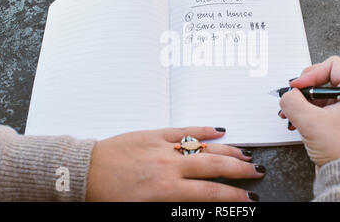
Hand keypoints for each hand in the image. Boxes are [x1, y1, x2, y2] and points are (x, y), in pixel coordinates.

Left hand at [86, 127, 263, 200]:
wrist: (84, 173)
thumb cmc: (108, 195)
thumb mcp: (144, 208)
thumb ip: (175, 203)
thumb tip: (199, 202)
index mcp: (165, 190)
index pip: (210, 193)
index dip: (233, 196)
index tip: (248, 198)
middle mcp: (169, 167)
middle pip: (214, 167)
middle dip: (239, 170)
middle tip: (256, 171)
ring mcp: (162, 147)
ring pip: (203, 147)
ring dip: (227, 150)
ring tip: (244, 154)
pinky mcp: (153, 134)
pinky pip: (183, 130)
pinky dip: (202, 130)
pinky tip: (218, 131)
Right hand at [279, 56, 339, 166]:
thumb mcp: (309, 121)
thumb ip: (293, 101)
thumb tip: (287, 95)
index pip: (333, 66)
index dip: (312, 73)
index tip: (298, 86)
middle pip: (325, 80)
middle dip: (304, 90)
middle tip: (292, 97)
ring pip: (320, 96)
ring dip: (302, 103)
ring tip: (290, 113)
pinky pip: (321, 110)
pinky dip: (307, 114)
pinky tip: (296, 122)